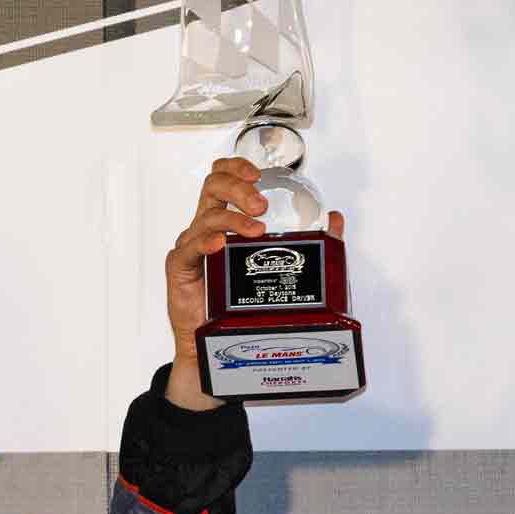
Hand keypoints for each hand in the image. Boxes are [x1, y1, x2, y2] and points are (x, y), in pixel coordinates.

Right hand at [161, 159, 344, 409]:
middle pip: (213, 187)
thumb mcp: (276, 268)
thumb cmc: (236, 305)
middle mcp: (205, 228)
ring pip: (206, 215)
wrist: (212, 346)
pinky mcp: (180, 268)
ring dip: (233, 217)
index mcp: (223, 221)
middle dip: (238, 187)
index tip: (258, 173)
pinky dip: (205, 241)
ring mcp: (191, 247)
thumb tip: (334, 220)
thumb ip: (307, 241)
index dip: (237, 167)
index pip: (223, 179)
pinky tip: (219, 245)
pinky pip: (188, 248)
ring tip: (256, 230)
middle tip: (262, 204)